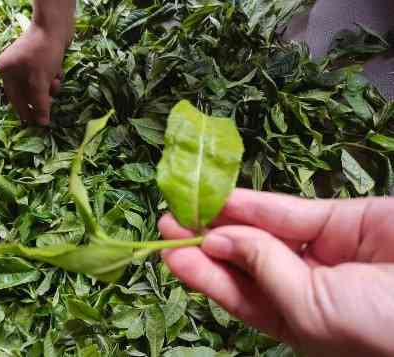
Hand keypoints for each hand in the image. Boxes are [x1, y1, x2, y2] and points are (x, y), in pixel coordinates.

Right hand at [0, 23, 68, 124]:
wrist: (56, 25)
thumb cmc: (43, 52)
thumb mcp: (40, 81)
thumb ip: (40, 103)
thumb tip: (42, 123)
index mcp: (7, 70)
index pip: (14, 98)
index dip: (24, 112)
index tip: (33, 125)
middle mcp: (15, 66)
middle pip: (28, 92)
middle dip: (41, 97)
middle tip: (49, 106)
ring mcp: (28, 62)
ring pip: (40, 85)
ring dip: (50, 87)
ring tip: (55, 81)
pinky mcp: (42, 59)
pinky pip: (47, 76)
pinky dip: (53, 77)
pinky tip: (58, 71)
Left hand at [159, 189, 393, 356]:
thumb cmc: (383, 326)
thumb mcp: (312, 310)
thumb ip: (264, 271)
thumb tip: (219, 240)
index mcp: (297, 323)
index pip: (239, 296)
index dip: (203, 274)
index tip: (169, 252)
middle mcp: (305, 287)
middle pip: (244, 261)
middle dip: (206, 242)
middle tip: (168, 223)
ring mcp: (322, 252)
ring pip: (262, 231)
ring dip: (225, 217)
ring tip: (186, 205)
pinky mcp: (340, 220)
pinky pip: (289, 211)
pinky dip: (256, 204)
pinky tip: (226, 198)